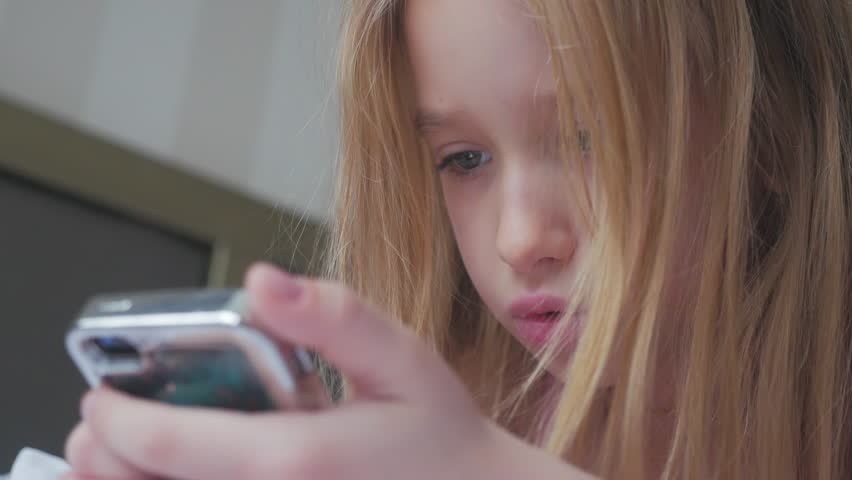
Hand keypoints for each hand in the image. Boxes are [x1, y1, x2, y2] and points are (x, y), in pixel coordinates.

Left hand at [63, 263, 592, 479]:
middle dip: (108, 457)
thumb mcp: (401, 359)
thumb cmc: (439, 434)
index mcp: (293, 456)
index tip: (100, 396)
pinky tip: (175, 474)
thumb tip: (262, 281)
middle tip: (98, 424)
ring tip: (114, 455)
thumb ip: (333, 317)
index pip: (167, 443)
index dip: (118, 417)